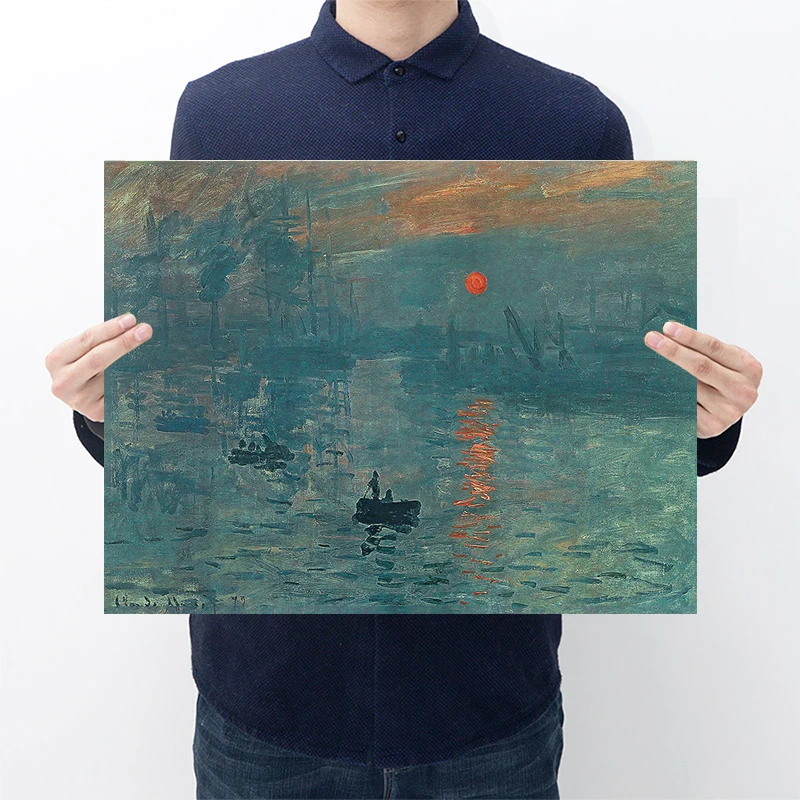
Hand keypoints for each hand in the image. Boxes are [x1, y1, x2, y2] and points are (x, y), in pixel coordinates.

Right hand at [45, 313, 152, 422]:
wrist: (80, 396)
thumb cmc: (85, 365)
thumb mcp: (82, 351)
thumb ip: (100, 340)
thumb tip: (131, 325)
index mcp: (56, 360)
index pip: (86, 340)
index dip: (110, 329)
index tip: (131, 320)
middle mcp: (64, 382)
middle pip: (97, 359)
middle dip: (123, 343)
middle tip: (145, 330)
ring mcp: (79, 400)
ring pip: (112, 377)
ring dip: (133, 364)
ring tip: (149, 352)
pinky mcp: (96, 412)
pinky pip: (120, 393)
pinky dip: (133, 382)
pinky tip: (146, 374)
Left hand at [644, 321, 761, 438]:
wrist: (728, 411)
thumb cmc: (722, 379)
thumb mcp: (724, 361)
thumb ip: (705, 350)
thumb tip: (669, 335)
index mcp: (749, 369)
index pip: (714, 347)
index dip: (689, 337)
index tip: (667, 328)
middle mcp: (743, 391)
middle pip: (701, 367)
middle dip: (673, 351)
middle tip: (652, 339)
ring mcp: (728, 411)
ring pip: (690, 387)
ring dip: (666, 373)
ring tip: (648, 361)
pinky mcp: (712, 426)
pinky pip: (684, 406)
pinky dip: (669, 394)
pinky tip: (656, 385)